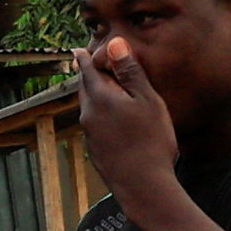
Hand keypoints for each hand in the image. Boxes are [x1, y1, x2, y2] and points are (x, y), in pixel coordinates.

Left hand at [73, 38, 179, 191]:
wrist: (143, 187)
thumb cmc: (151, 141)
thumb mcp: (147, 100)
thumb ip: (130, 71)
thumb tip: (114, 43)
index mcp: (99, 97)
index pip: (87, 69)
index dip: (85, 57)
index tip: (79, 49)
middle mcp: (89, 115)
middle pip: (85, 88)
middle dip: (88, 76)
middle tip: (90, 66)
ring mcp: (90, 135)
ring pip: (89, 108)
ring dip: (94, 96)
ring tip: (103, 90)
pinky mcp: (96, 152)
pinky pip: (95, 125)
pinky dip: (101, 116)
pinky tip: (113, 121)